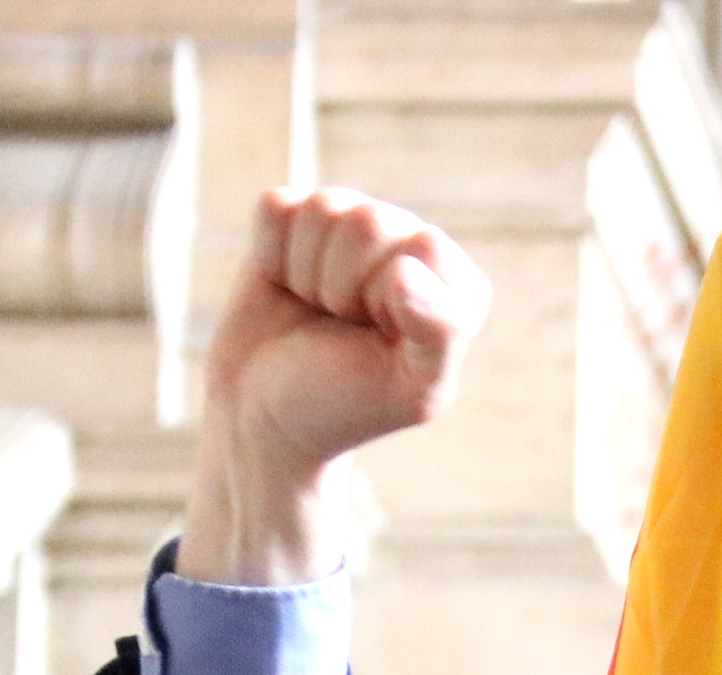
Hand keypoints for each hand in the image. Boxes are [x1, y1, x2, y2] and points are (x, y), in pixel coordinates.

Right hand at [181, 187, 494, 585]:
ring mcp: (351, 227)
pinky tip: (286, 286)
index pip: (426, 246)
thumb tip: (412, 257)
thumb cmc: (346, 407)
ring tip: (317, 311)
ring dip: (307, 274)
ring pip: (323, 210)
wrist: (265, 419)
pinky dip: (270, 255)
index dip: (387, 299)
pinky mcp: (295, 221)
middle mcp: (407, 244)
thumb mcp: (411, 392)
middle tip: (341, 328)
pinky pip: (277, 208)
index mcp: (456, 285)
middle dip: (341, 288)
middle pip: (367, 221)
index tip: (378, 339)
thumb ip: (440, 330)